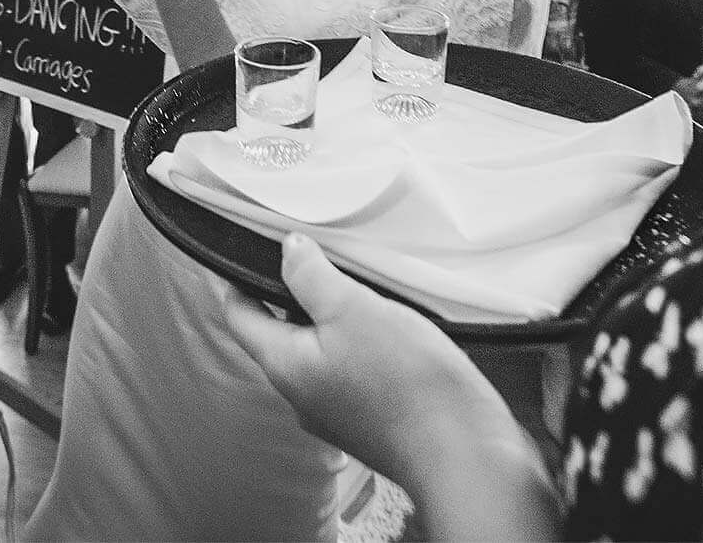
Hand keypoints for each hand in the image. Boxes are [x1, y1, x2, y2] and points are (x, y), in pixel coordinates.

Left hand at [223, 234, 510, 487]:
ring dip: (330, 319)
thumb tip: (286, 250)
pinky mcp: (369, 419)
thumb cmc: (406, 381)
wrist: (464, 452)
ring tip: (357, 286)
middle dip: (291, 294)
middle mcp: (301, 395)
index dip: (238, 280)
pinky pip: (349, 371)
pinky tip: (387, 327)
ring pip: (318, 352)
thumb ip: (312, 276)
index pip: (240, 317)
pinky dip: (357, 344)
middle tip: (315, 256)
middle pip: (278, 334)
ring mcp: (335, 412)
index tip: (250, 249)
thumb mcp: (353, 309)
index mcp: (285, 366)